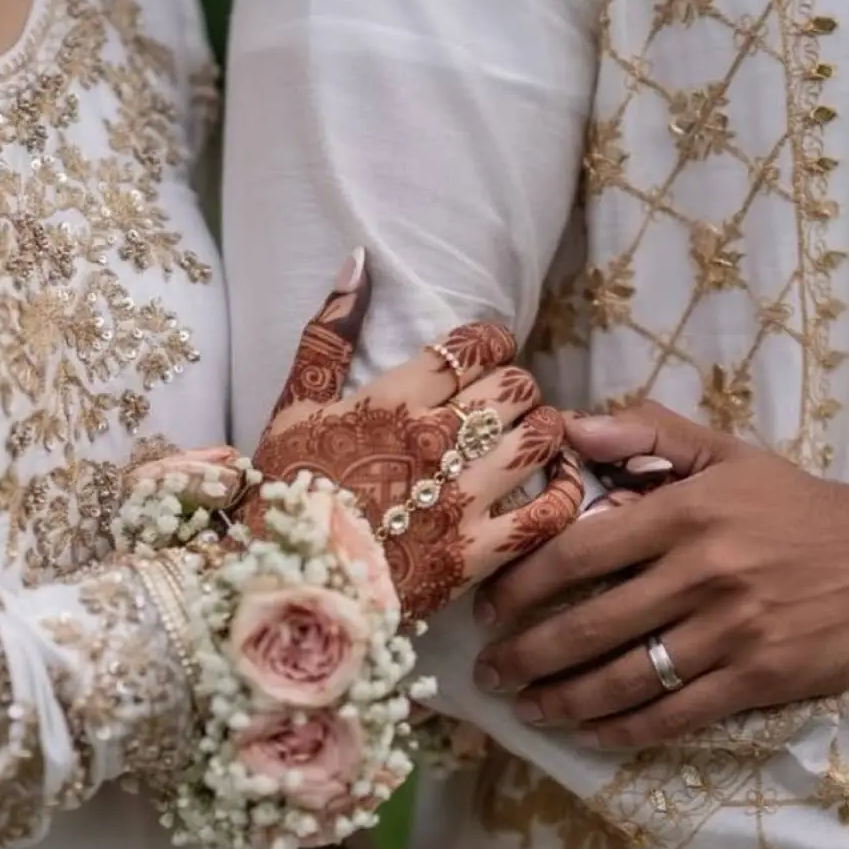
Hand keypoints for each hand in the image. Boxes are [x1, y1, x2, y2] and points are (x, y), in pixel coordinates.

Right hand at [248, 249, 582, 623]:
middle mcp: (436, 442)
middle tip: (508, 400)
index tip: (489, 352)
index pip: (471, 348)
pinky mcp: (479, 553)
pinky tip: (556, 480)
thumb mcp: (293, 406)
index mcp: (394, 401)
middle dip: (518, 385)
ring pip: (538, 438)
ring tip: (531, 435)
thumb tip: (360, 261)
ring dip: (543, 429)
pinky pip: (548, 511)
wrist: (284, 587)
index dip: (491, 342)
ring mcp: (462, 498)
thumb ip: (328, 334)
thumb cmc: (286, 494)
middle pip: (514, 388)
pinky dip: (563, 489)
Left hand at [473, 401, 848, 747]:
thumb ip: (644, 431)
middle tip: (489, 673)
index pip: (578, 553)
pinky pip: (676, 714)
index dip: (522, 586)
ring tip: (526, 706)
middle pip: (591, 625)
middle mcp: (701, 573)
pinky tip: (590, 733)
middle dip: (527, 655)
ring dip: (564, 699)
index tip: (488, 609)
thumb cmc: (791, 504)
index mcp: (684, 513)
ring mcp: (730, 631)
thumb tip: (566, 429)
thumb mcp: (724, 452)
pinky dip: (625, 729)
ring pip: (627, 678)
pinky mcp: (759, 678)